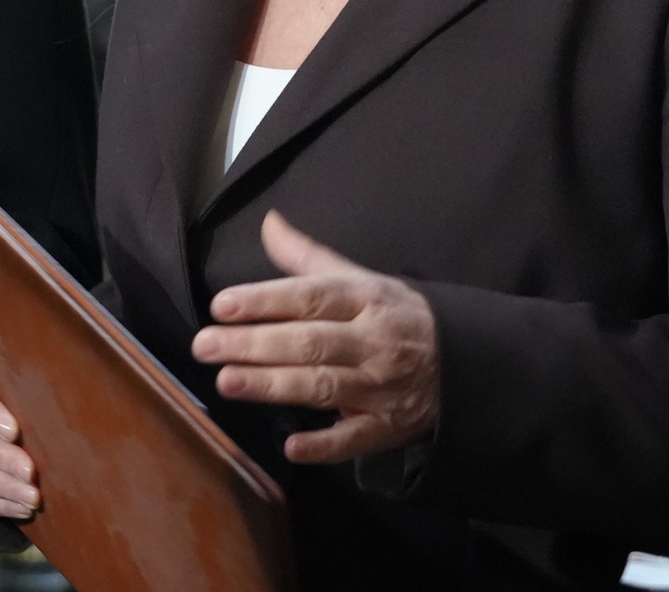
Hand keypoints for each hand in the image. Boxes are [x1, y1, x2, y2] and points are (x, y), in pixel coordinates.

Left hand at [189, 210, 437, 464]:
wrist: (464, 361)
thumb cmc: (396, 314)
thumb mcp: (360, 277)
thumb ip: (307, 256)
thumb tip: (268, 222)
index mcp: (364, 297)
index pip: (309, 296)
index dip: (264, 300)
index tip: (221, 305)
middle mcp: (372, 340)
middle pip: (308, 342)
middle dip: (253, 345)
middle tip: (204, 346)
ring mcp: (380, 386)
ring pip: (322, 385)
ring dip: (273, 385)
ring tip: (226, 382)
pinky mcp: (387, 426)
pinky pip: (355, 439)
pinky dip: (325, 445)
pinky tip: (291, 446)